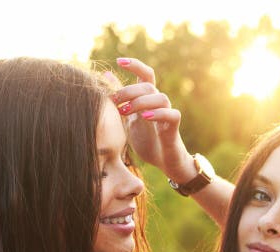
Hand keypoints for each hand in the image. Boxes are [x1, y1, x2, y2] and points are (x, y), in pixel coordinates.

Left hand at [111, 57, 195, 182]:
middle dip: (129, 90)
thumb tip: (106, 75)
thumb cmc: (147, 139)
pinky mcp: (174, 128)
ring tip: (125, 111)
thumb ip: (120, 98)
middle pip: (149, 85)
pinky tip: (145, 117)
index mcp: (148, 99)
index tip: (119, 61)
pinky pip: (172, 115)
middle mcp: (159, 104)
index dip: (135, 64)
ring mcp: (168, 115)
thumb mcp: (128, 117)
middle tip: (115, 101)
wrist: (164, 161)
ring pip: (161, 97)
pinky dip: (158, 114)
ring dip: (141, 102)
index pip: (145, 74)